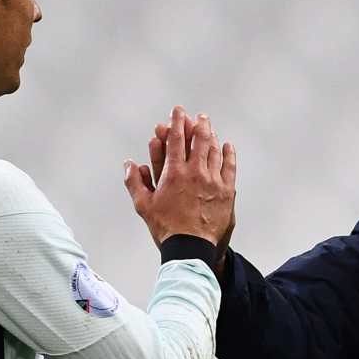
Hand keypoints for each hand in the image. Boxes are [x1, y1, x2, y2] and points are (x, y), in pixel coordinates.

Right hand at [124, 106, 235, 248]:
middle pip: (199, 140)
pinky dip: (228, 154)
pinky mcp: (226, 191)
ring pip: (214, 151)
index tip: (178, 111)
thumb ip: (134, 182)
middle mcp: (195, 172)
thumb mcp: (143, 205)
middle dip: (197, 124)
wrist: (191, 247)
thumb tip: (129, 164)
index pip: (176, 139)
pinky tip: (227, 146)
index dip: (176, 122)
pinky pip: (229, 167)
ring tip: (209, 127)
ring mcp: (213, 181)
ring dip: (211, 136)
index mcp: (174, 172)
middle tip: (198, 116)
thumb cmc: (166, 228)